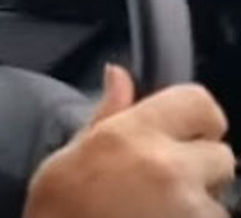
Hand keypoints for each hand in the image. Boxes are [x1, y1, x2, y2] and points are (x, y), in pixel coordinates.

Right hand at [24, 64, 234, 217]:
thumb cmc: (59, 212)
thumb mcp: (70, 155)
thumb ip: (107, 115)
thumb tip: (119, 75)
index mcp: (134, 135)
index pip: (200, 103)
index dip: (196, 119)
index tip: (182, 133)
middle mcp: (170, 168)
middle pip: (222, 156)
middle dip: (200, 170)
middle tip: (162, 186)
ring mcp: (190, 210)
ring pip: (220, 202)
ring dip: (197, 208)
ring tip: (153, 215)